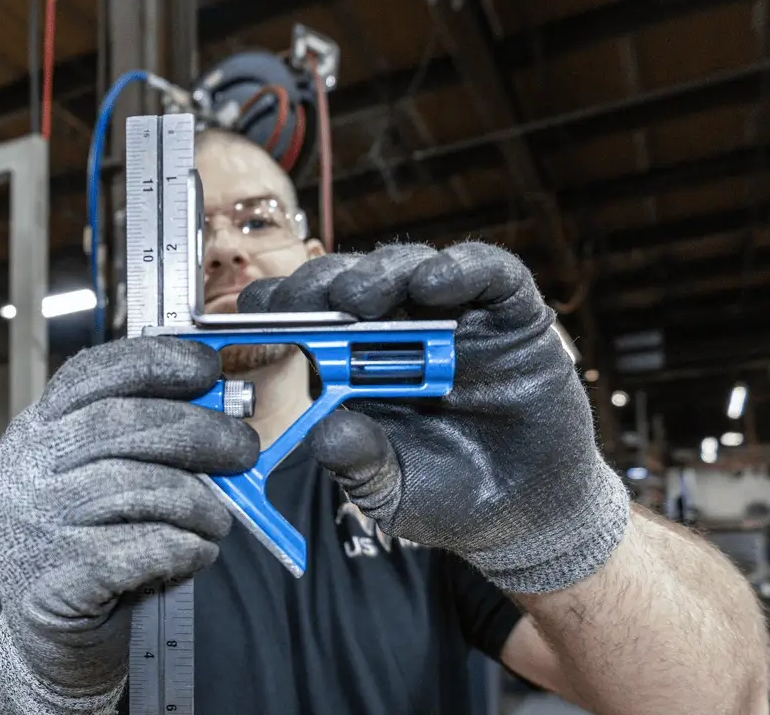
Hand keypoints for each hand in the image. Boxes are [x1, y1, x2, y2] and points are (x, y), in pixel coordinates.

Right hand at [0, 338, 258, 714]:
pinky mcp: (58, 578)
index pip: (92, 373)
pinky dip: (187, 546)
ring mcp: (35, 523)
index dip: (155, 362)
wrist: (49, 641)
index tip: (207, 367)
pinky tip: (197, 552)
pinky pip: (146, 546)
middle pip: (122, 424)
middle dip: (198, 431)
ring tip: (217, 519)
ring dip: (199, 501)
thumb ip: (145, 434)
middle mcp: (26, 468)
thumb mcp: (104, 477)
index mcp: (38, 430)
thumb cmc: (91, 546)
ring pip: (140, 486)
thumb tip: (220, 396)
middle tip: (244, 448)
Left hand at [238, 241, 629, 593]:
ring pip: (409, 267)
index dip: (279, 309)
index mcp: (352, 364)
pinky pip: (489, 273)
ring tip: (357, 298)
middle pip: (350, 282)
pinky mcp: (510, 312)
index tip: (253, 318)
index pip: (307, 318)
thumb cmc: (447, 495)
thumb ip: (357, 464)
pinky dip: (461, 268)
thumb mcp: (389, 490)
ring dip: (378, 274)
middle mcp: (397, 330)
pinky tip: (435, 283)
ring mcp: (453, 316)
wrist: (527, 513)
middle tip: (303, 303)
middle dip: (319, 287)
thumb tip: (324, 433)